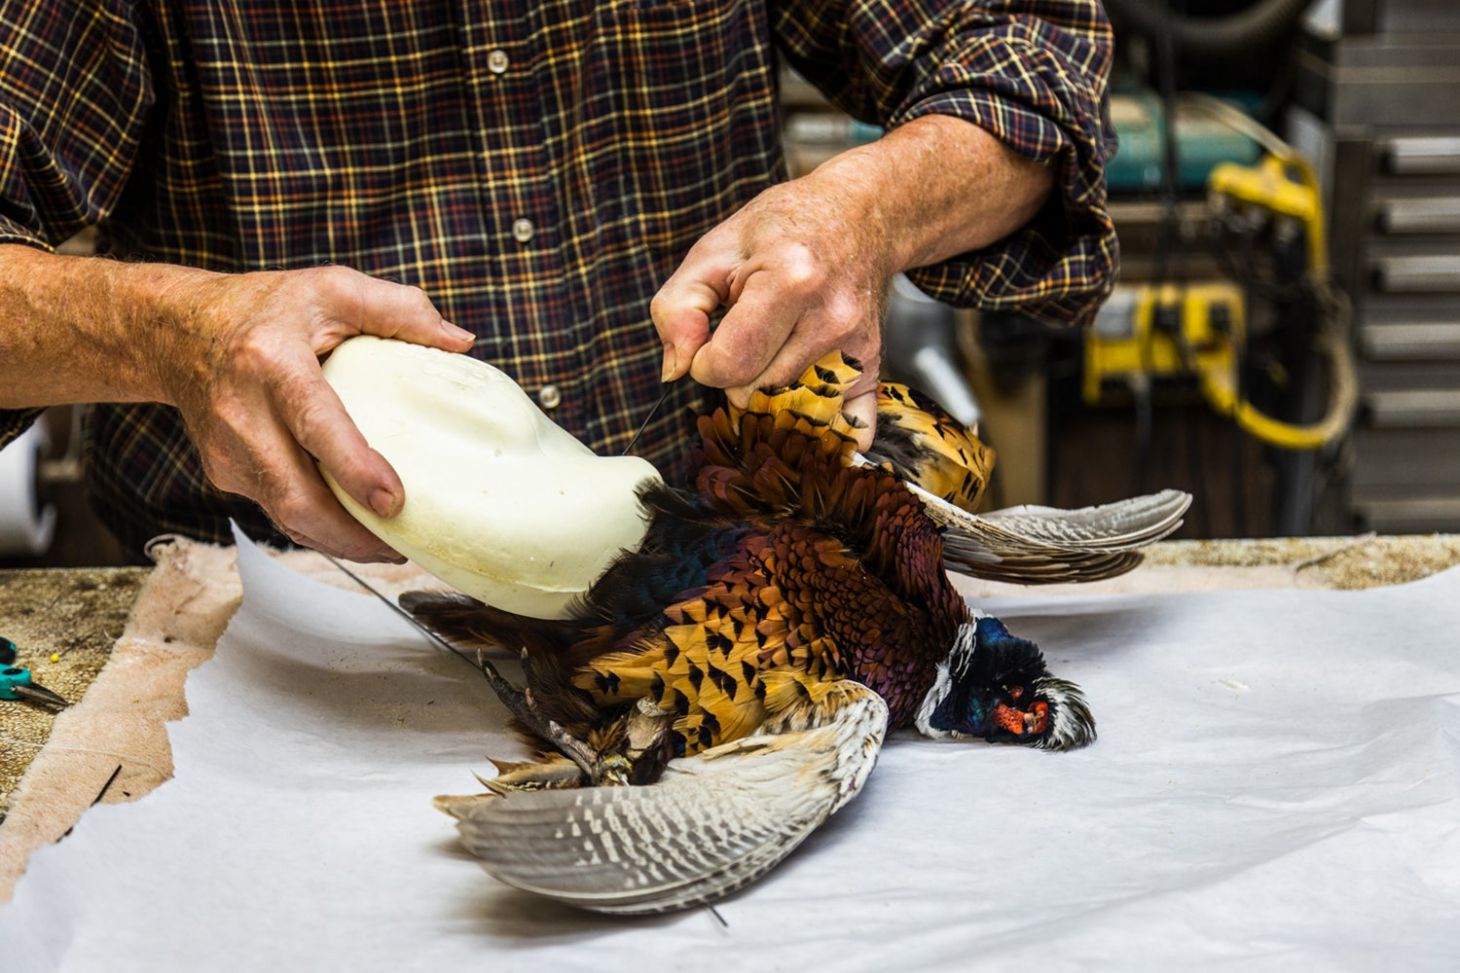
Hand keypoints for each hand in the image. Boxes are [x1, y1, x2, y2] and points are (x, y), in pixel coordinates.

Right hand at [152, 266, 473, 560]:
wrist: (178, 332)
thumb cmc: (266, 309)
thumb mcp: (332, 288)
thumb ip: (399, 308)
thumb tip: (460, 342)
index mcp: (270, 360)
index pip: (314, 422)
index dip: (352, 467)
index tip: (393, 500)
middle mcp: (240, 412)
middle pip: (295, 495)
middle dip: (351, 534)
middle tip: (405, 547)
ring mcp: (226, 451)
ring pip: (286, 516)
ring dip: (340, 542)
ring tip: (392, 549)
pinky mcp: (224, 474)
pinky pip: (278, 513)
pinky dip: (319, 530)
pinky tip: (357, 533)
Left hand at [651, 167, 890, 447]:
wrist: (858, 215)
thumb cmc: (781, 230)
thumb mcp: (712, 252)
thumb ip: (677, 308)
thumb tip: (676, 370)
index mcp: (788, 281)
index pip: (728, 365)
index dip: (703, 361)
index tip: (710, 339)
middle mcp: (830, 317)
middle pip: (756, 392)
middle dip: (735, 375)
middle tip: (744, 337)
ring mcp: (857, 345)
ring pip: (788, 409)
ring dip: (767, 391)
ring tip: (772, 348)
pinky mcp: (873, 364)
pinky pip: (847, 426)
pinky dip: (818, 425)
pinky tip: (803, 403)